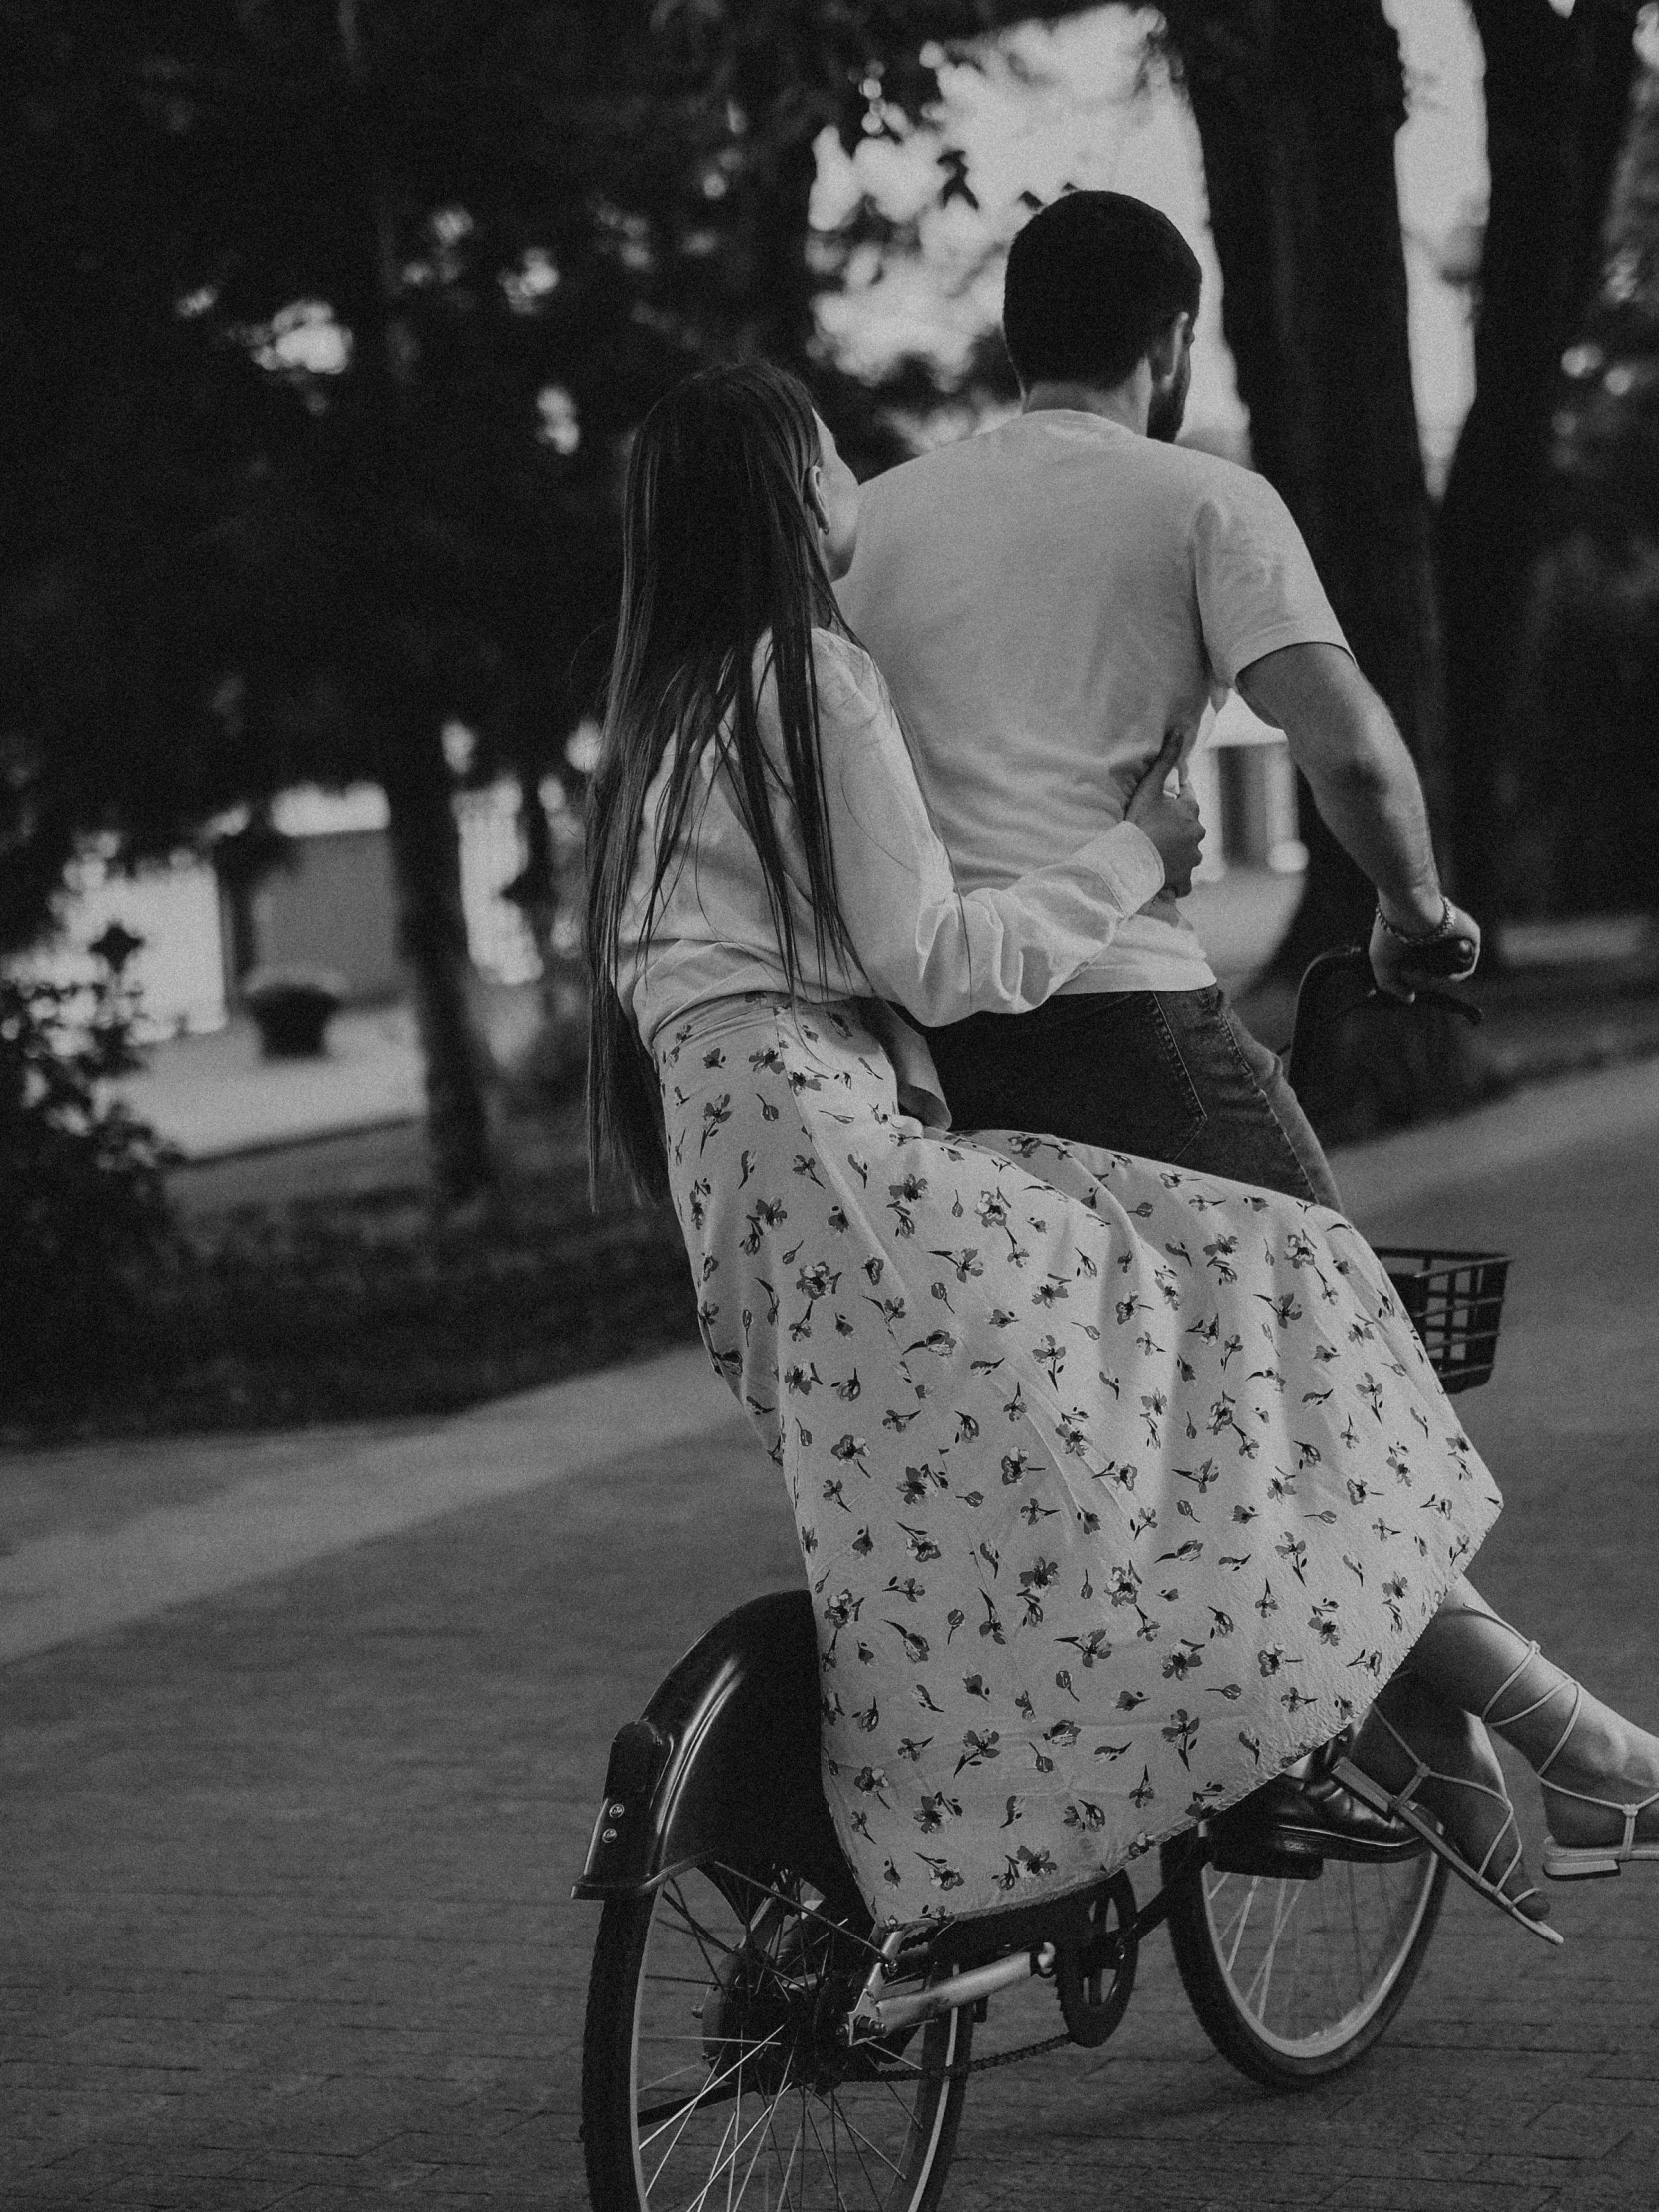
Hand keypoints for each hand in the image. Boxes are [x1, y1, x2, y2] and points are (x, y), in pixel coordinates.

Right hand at [1127, 730, 1203, 895]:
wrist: (1131, 860)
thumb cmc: (1139, 822)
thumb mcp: (1149, 788)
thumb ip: (1164, 760)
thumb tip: (1178, 731)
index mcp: (1191, 812)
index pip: (1188, 799)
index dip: (1175, 799)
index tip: (1162, 803)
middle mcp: (1197, 835)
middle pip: (1188, 828)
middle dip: (1175, 828)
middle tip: (1153, 830)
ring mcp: (1192, 859)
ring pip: (1187, 854)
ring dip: (1176, 853)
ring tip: (1154, 855)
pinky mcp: (1184, 880)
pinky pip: (1182, 881)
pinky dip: (1175, 880)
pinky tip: (1162, 878)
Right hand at [1368, 896, 1481, 1001]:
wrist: (1407, 908)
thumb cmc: (1389, 931)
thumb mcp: (1381, 963)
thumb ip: (1391, 985)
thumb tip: (1410, 999)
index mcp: (1419, 943)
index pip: (1422, 971)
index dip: (1413, 980)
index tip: (1404, 977)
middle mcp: (1437, 941)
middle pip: (1435, 974)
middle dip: (1421, 980)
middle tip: (1410, 972)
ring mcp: (1454, 940)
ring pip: (1449, 971)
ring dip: (1435, 979)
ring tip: (1420, 972)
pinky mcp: (1470, 937)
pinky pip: (1467, 965)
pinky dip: (1455, 975)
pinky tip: (1440, 974)